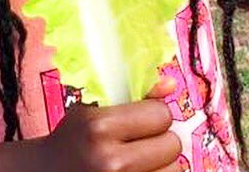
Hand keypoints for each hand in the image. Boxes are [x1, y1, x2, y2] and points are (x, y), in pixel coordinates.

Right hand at [39, 88, 181, 171]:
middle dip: (161, 140)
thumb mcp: (92, 110)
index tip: (143, 119)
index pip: (160, 114)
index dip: (154, 114)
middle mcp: (111, 161)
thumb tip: (171, 84)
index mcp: (100, 128)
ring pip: (174, 170)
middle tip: (141, 142)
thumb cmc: (73, 139)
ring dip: (162, 164)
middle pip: (172, 145)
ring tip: (140, 160)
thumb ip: (134, 98)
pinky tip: (139, 171)